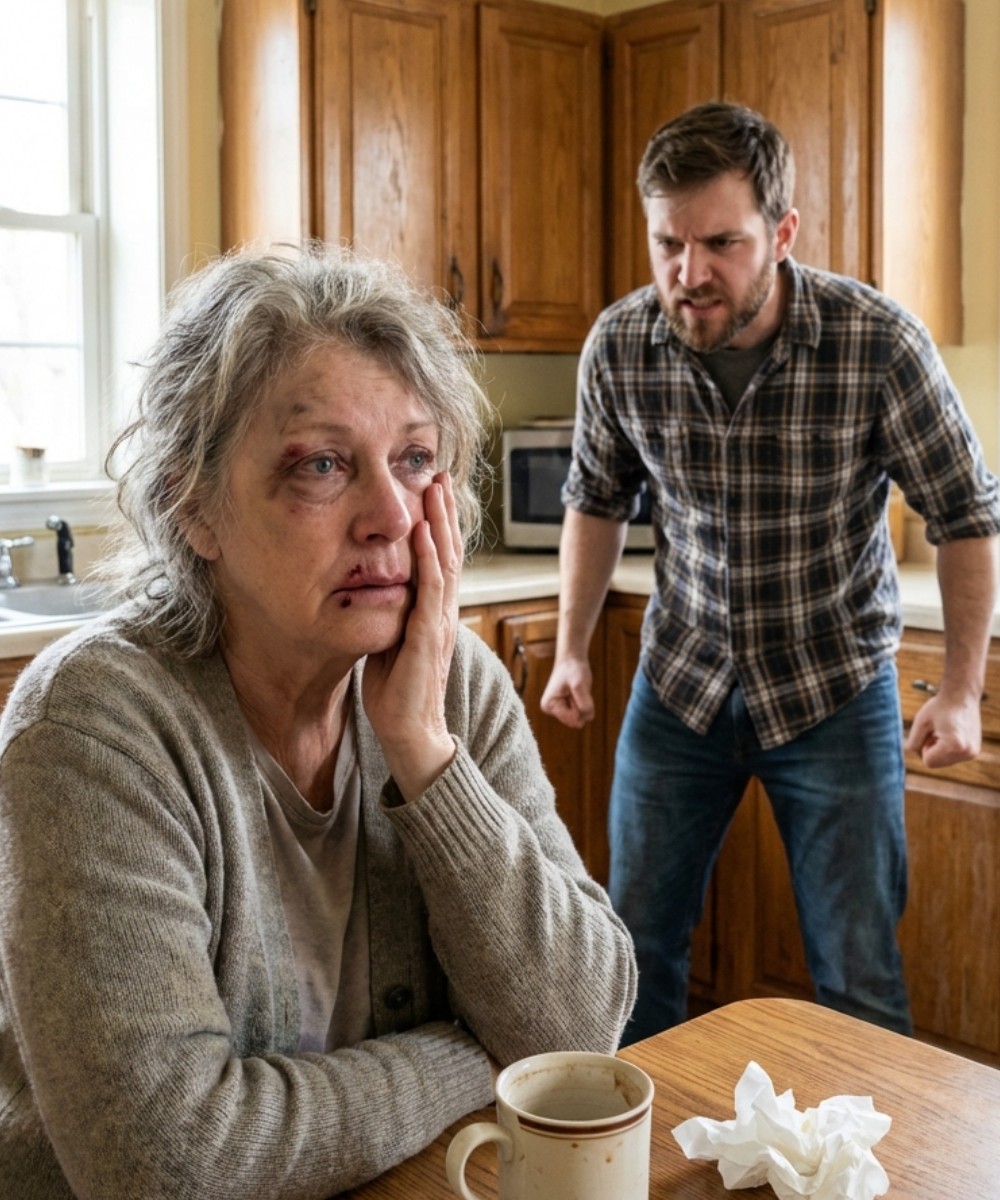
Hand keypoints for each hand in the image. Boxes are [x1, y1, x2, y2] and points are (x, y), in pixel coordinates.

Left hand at [362, 472, 460, 798]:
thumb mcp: (390, 640)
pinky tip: (424, 532)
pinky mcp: (429, 638)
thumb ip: (390, 613)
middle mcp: (442, 612)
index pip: (439, 558)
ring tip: (435, 487)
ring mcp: (439, 623)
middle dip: (444, 511)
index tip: (430, 489)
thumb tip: (374, 588)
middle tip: (439, 472)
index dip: (438, 523)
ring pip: (444, 562)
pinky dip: (428, 559)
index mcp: (433, 612)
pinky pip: (431, 590)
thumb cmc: (397, 691)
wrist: (410, 732)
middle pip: (447, 550)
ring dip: (440, 522)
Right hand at [540, 656, 594, 728]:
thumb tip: (589, 718)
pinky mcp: (564, 707)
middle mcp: (550, 710)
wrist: (571, 659)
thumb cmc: (573, 669)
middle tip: (576, 690)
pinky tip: (575, 692)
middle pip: (576, 721)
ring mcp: (557, 709)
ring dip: (582, 703)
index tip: (574, 691)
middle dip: (581, 706)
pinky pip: (581, 713)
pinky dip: (583, 702)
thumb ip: (584, 704)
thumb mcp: (580, 685)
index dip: (580, 706)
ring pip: (580, 717)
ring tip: (576, 690)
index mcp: (549, 706)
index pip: (574, 720)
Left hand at [905, 692, 982, 767]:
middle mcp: (968, 752)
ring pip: (944, 762)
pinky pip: (952, 757)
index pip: (928, 762)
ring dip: (939, 748)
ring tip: (945, 730)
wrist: (961, 694)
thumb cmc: (939, 706)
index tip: (931, 730)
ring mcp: (973, 753)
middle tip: (938, 729)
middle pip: (936, 764)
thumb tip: (913, 755)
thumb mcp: (920, 722)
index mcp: (955, 746)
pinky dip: (947, 748)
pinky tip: (952, 733)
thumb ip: (913, 742)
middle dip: (931, 749)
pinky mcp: (974, 751)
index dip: (924, 746)